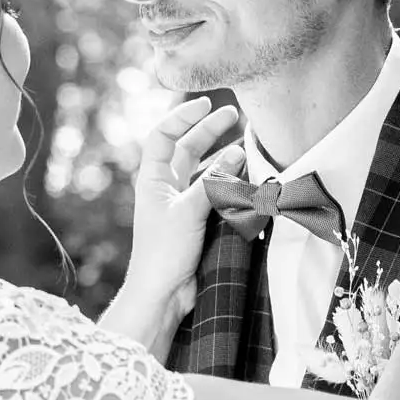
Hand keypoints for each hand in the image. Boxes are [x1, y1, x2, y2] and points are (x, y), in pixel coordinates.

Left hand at [126, 96, 245, 306]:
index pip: (163, 135)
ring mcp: (181, 206)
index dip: (182, 116)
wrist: (162, 295)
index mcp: (152, 180)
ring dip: (222, 157)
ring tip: (246, 145)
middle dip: (209, 130)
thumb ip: (213, 182)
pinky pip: (214, 194)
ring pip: (203, 171)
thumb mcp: (189, 211)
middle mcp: (165, 188)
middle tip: (235, 115)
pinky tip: (247, 178)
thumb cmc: (165, 253)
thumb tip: (238, 153)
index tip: (206, 103)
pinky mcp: (196, 223)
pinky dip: (230, 183)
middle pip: (186, 148)